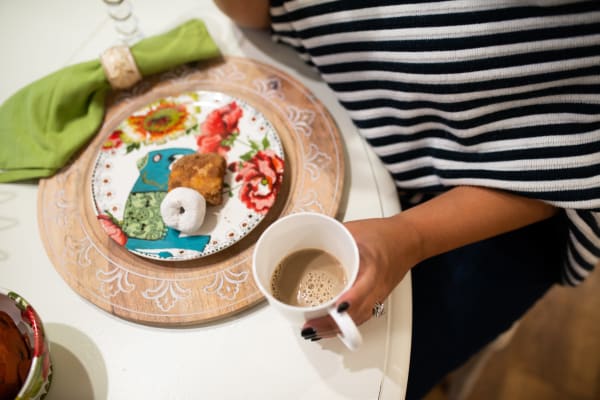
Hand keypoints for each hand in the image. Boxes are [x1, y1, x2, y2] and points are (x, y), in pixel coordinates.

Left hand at [301, 216, 420, 340]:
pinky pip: (359, 317)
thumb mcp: (356, 228)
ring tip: (312, 330)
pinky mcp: (375, 299)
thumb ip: (332, 234)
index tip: (334, 309)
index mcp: (373, 266)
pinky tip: (327, 326)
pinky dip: (343, 326)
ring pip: (357, 319)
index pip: (363, 288)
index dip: (349, 301)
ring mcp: (377, 296)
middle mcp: (376, 286)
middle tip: (309, 326)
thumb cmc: (386, 234)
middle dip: (332, 323)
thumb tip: (308, 236)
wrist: (409, 241)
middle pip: (356, 313)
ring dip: (335, 328)